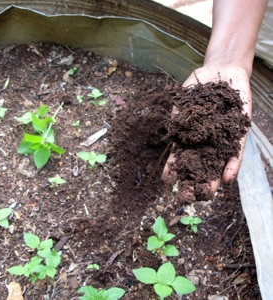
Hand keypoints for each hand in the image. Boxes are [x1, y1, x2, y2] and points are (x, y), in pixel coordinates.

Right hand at [162, 65, 251, 194]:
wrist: (222, 69)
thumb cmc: (199, 85)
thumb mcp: (184, 101)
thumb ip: (179, 119)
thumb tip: (173, 137)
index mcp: (190, 136)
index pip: (180, 157)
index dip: (174, 169)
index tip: (167, 181)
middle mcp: (205, 141)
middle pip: (198, 165)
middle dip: (192, 181)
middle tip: (186, 197)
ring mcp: (222, 138)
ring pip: (217, 163)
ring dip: (211, 180)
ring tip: (206, 194)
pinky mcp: (238, 132)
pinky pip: (236, 151)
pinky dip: (232, 164)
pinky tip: (227, 178)